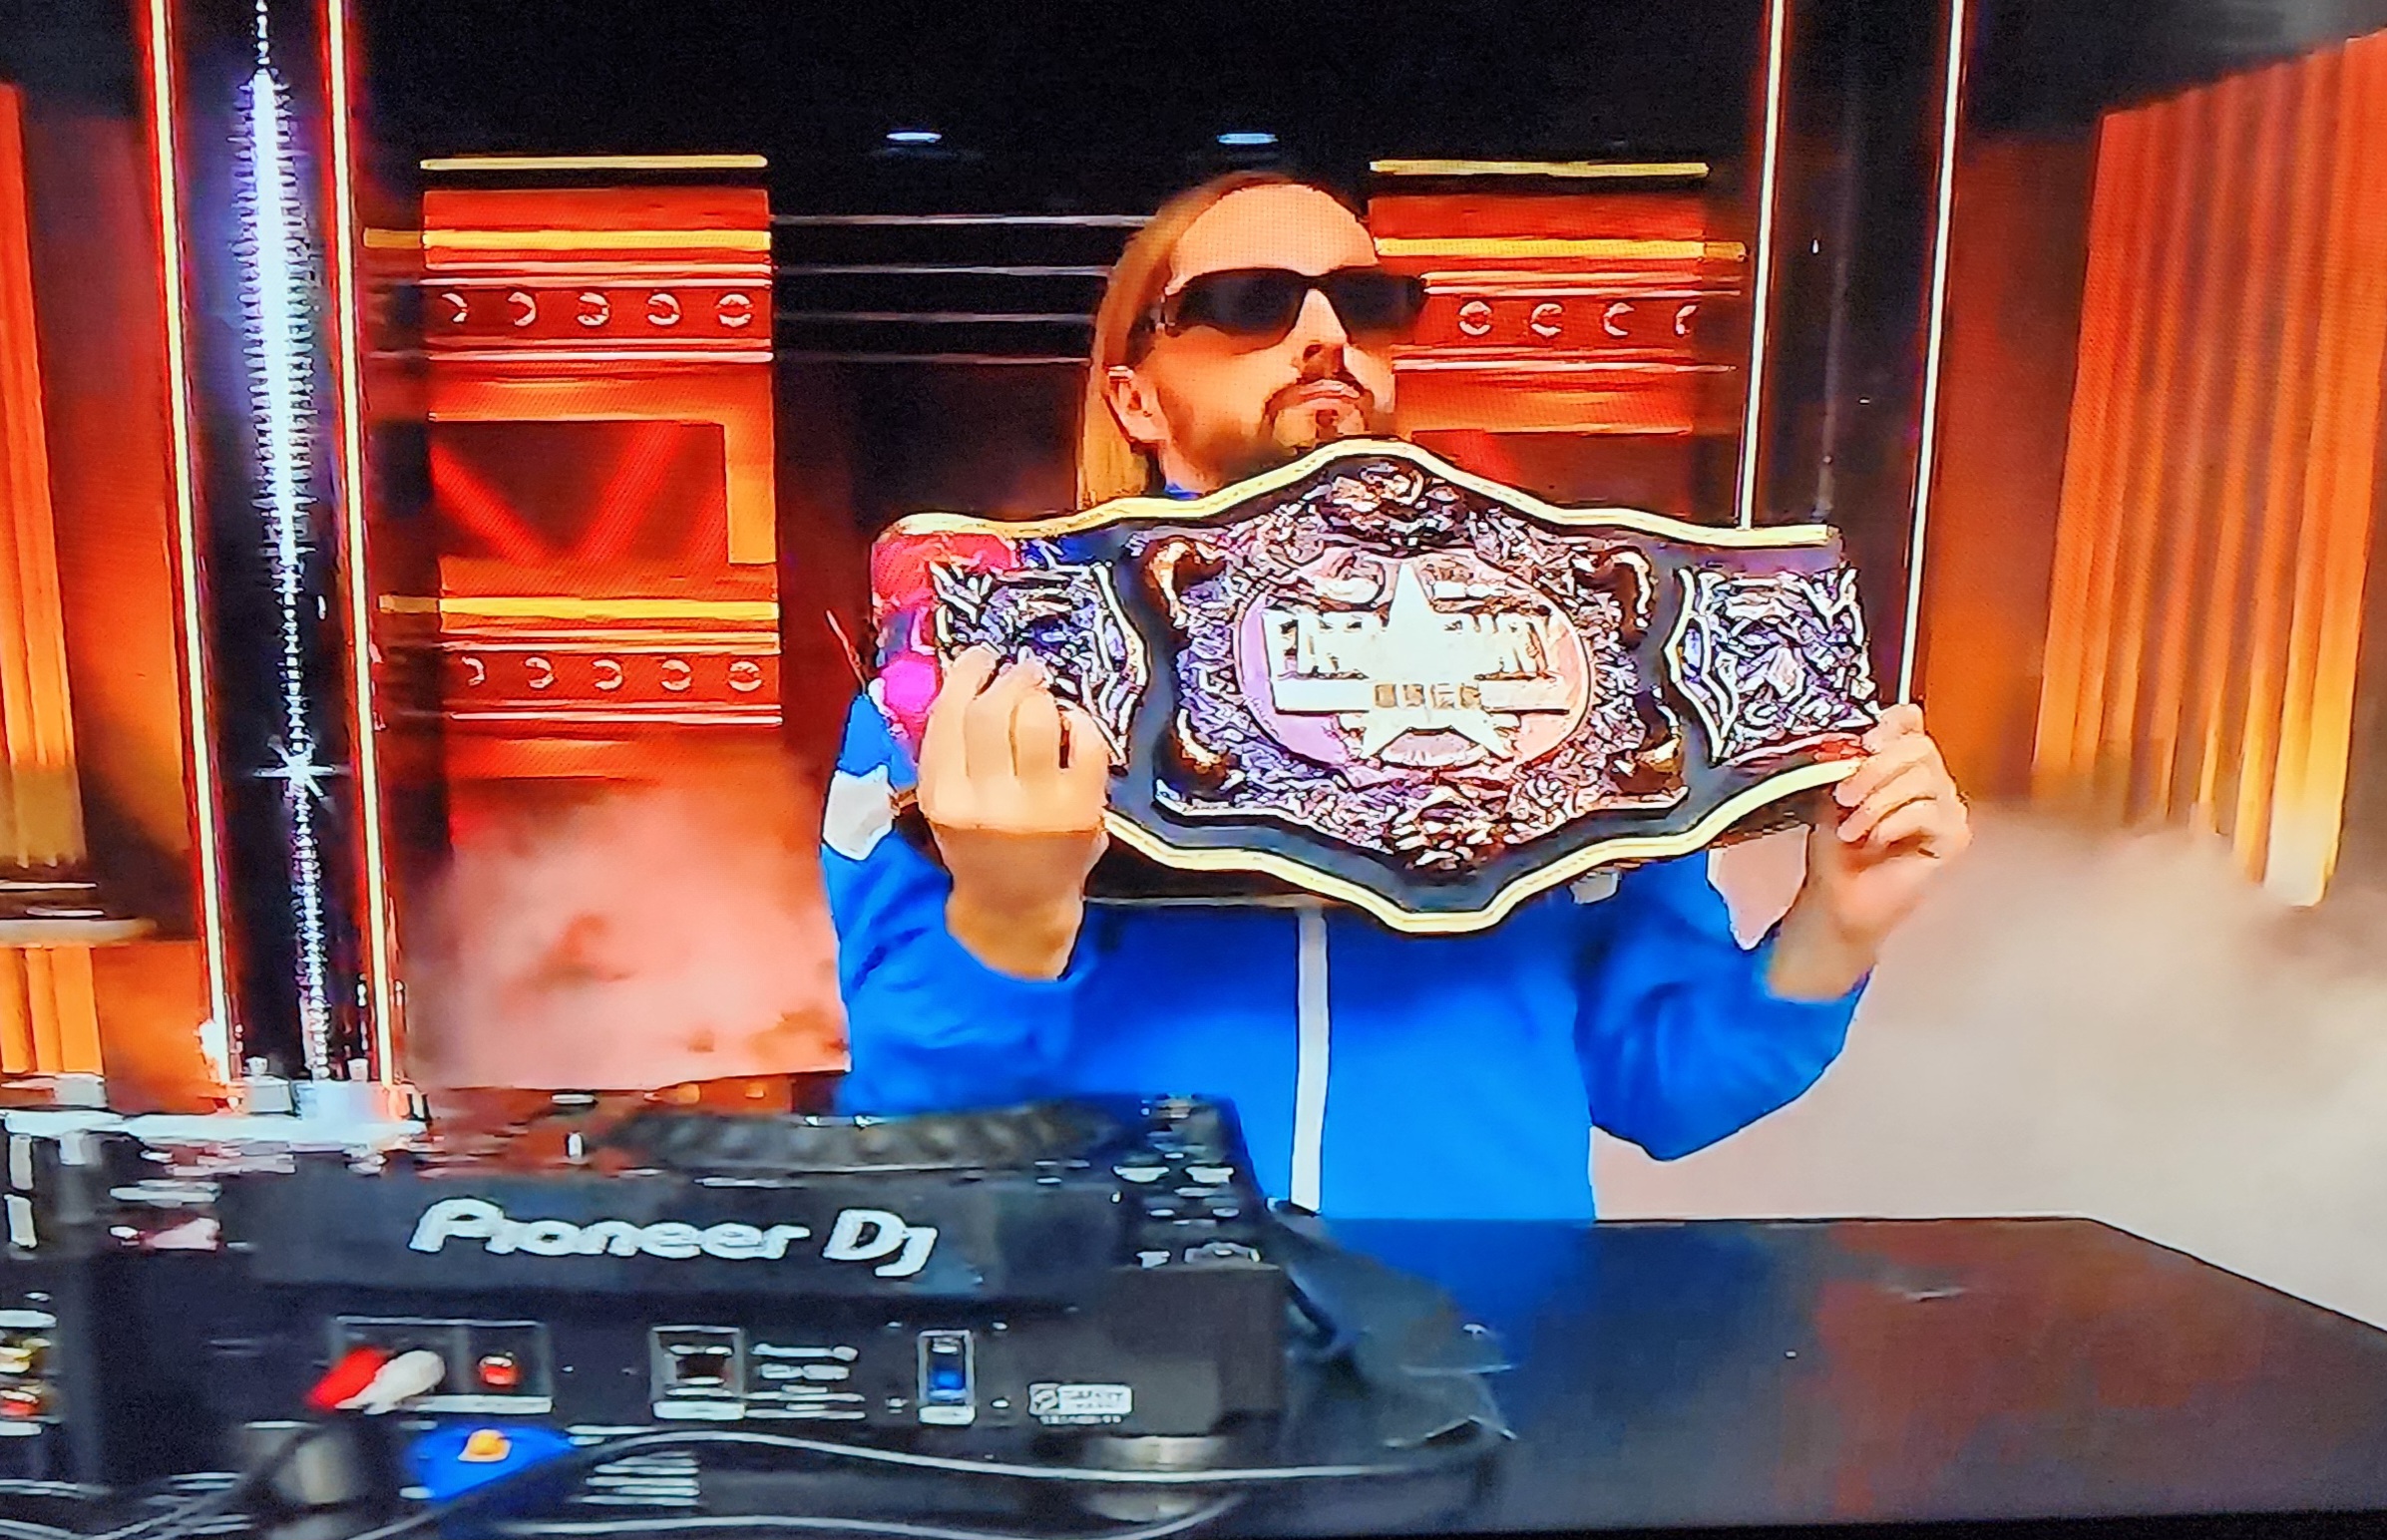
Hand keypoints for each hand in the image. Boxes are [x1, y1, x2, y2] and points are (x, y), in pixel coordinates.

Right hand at [917, 646, 1111, 979]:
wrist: (1018, 906)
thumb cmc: (981, 845)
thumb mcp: (946, 803)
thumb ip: (948, 749)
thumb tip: (963, 676)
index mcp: (944, 797)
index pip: (949, 716)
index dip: (966, 674)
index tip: (980, 657)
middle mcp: (987, 801)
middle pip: (991, 710)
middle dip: (1009, 678)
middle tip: (1022, 670)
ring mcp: (1037, 806)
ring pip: (1036, 719)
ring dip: (1041, 695)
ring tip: (1042, 693)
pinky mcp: (1080, 809)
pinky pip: (1085, 742)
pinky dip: (1079, 723)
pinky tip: (1071, 726)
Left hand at [1769, 703, 1970, 999]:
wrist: (1837, 897)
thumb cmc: (1835, 850)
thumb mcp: (1831, 793)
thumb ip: (1846, 762)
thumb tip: (1854, 742)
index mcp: (1900, 764)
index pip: (1911, 722)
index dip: (1893, 722)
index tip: (1867, 739)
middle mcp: (1930, 781)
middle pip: (1919, 748)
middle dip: (1875, 769)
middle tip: (1845, 794)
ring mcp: (1946, 809)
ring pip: (1923, 779)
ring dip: (1877, 803)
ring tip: (1852, 827)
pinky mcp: (1953, 838)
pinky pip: (1928, 813)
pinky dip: (1894, 824)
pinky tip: (1876, 841)